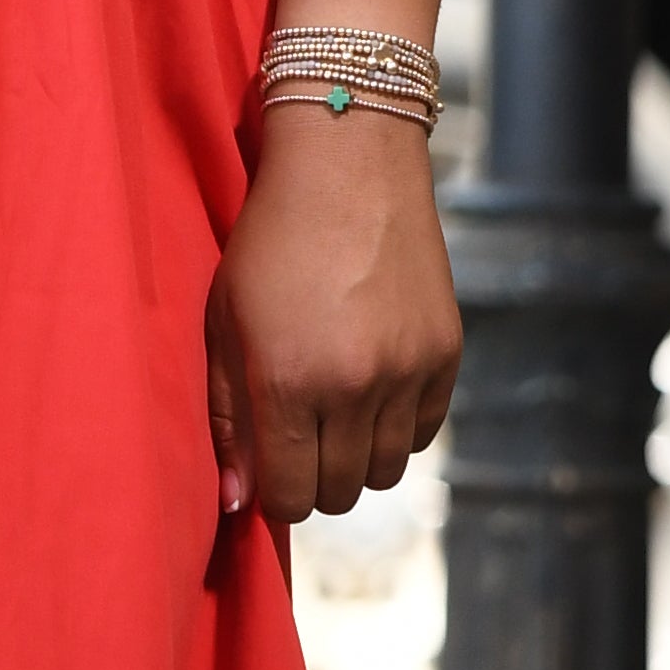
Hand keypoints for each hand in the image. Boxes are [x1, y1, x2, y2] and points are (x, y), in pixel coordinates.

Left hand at [208, 106, 460, 524]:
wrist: (349, 168)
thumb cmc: (269, 243)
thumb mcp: (224, 323)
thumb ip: (227, 417)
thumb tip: (235, 502)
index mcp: (288, 382)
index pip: (289, 496)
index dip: (274, 493)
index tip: (267, 468)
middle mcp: (354, 387)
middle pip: (340, 493)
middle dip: (313, 480)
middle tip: (297, 439)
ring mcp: (408, 372)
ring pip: (386, 472)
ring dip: (356, 458)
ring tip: (332, 413)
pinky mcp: (446, 354)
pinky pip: (423, 433)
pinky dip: (396, 428)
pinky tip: (370, 389)